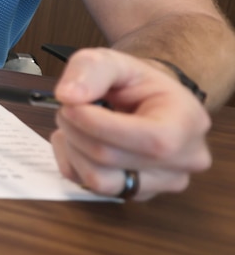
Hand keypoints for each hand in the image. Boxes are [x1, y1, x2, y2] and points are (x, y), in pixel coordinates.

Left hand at [50, 47, 211, 200]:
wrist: (147, 100)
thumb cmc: (135, 81)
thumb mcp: (114, 60)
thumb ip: (91, 69)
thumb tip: (68, 96)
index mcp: (187, 124)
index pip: (147, 140)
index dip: (96, 123)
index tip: (69, 104)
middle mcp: (182, 161)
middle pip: (112, 158)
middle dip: (76, 130)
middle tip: (67, 109)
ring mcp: (161, 184)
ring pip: (99, 180)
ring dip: (73, 149)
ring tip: (75, 125)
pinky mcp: (135, 194)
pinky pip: (90, 188)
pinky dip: (73, 163)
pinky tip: (79, 142)